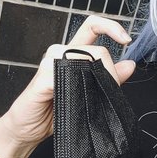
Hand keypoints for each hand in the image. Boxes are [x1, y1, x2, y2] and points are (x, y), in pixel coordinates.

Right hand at [0, 15, 135, 145]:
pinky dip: (77, 85)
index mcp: (73, 54)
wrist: (26, 130)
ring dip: (97, 78)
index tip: (126, 39)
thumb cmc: (53, 112)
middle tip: (111, 89)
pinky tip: (73, 97)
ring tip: (91, 98)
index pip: (93, 27)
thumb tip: (130, 65)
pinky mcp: (42, 77)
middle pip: (97, 47)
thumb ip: (108, 78)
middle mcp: (61, 54)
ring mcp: (50, 63)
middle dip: (111, 70)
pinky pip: (67, 72)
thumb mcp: (89, 95)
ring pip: (85, 57)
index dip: (111, 27)